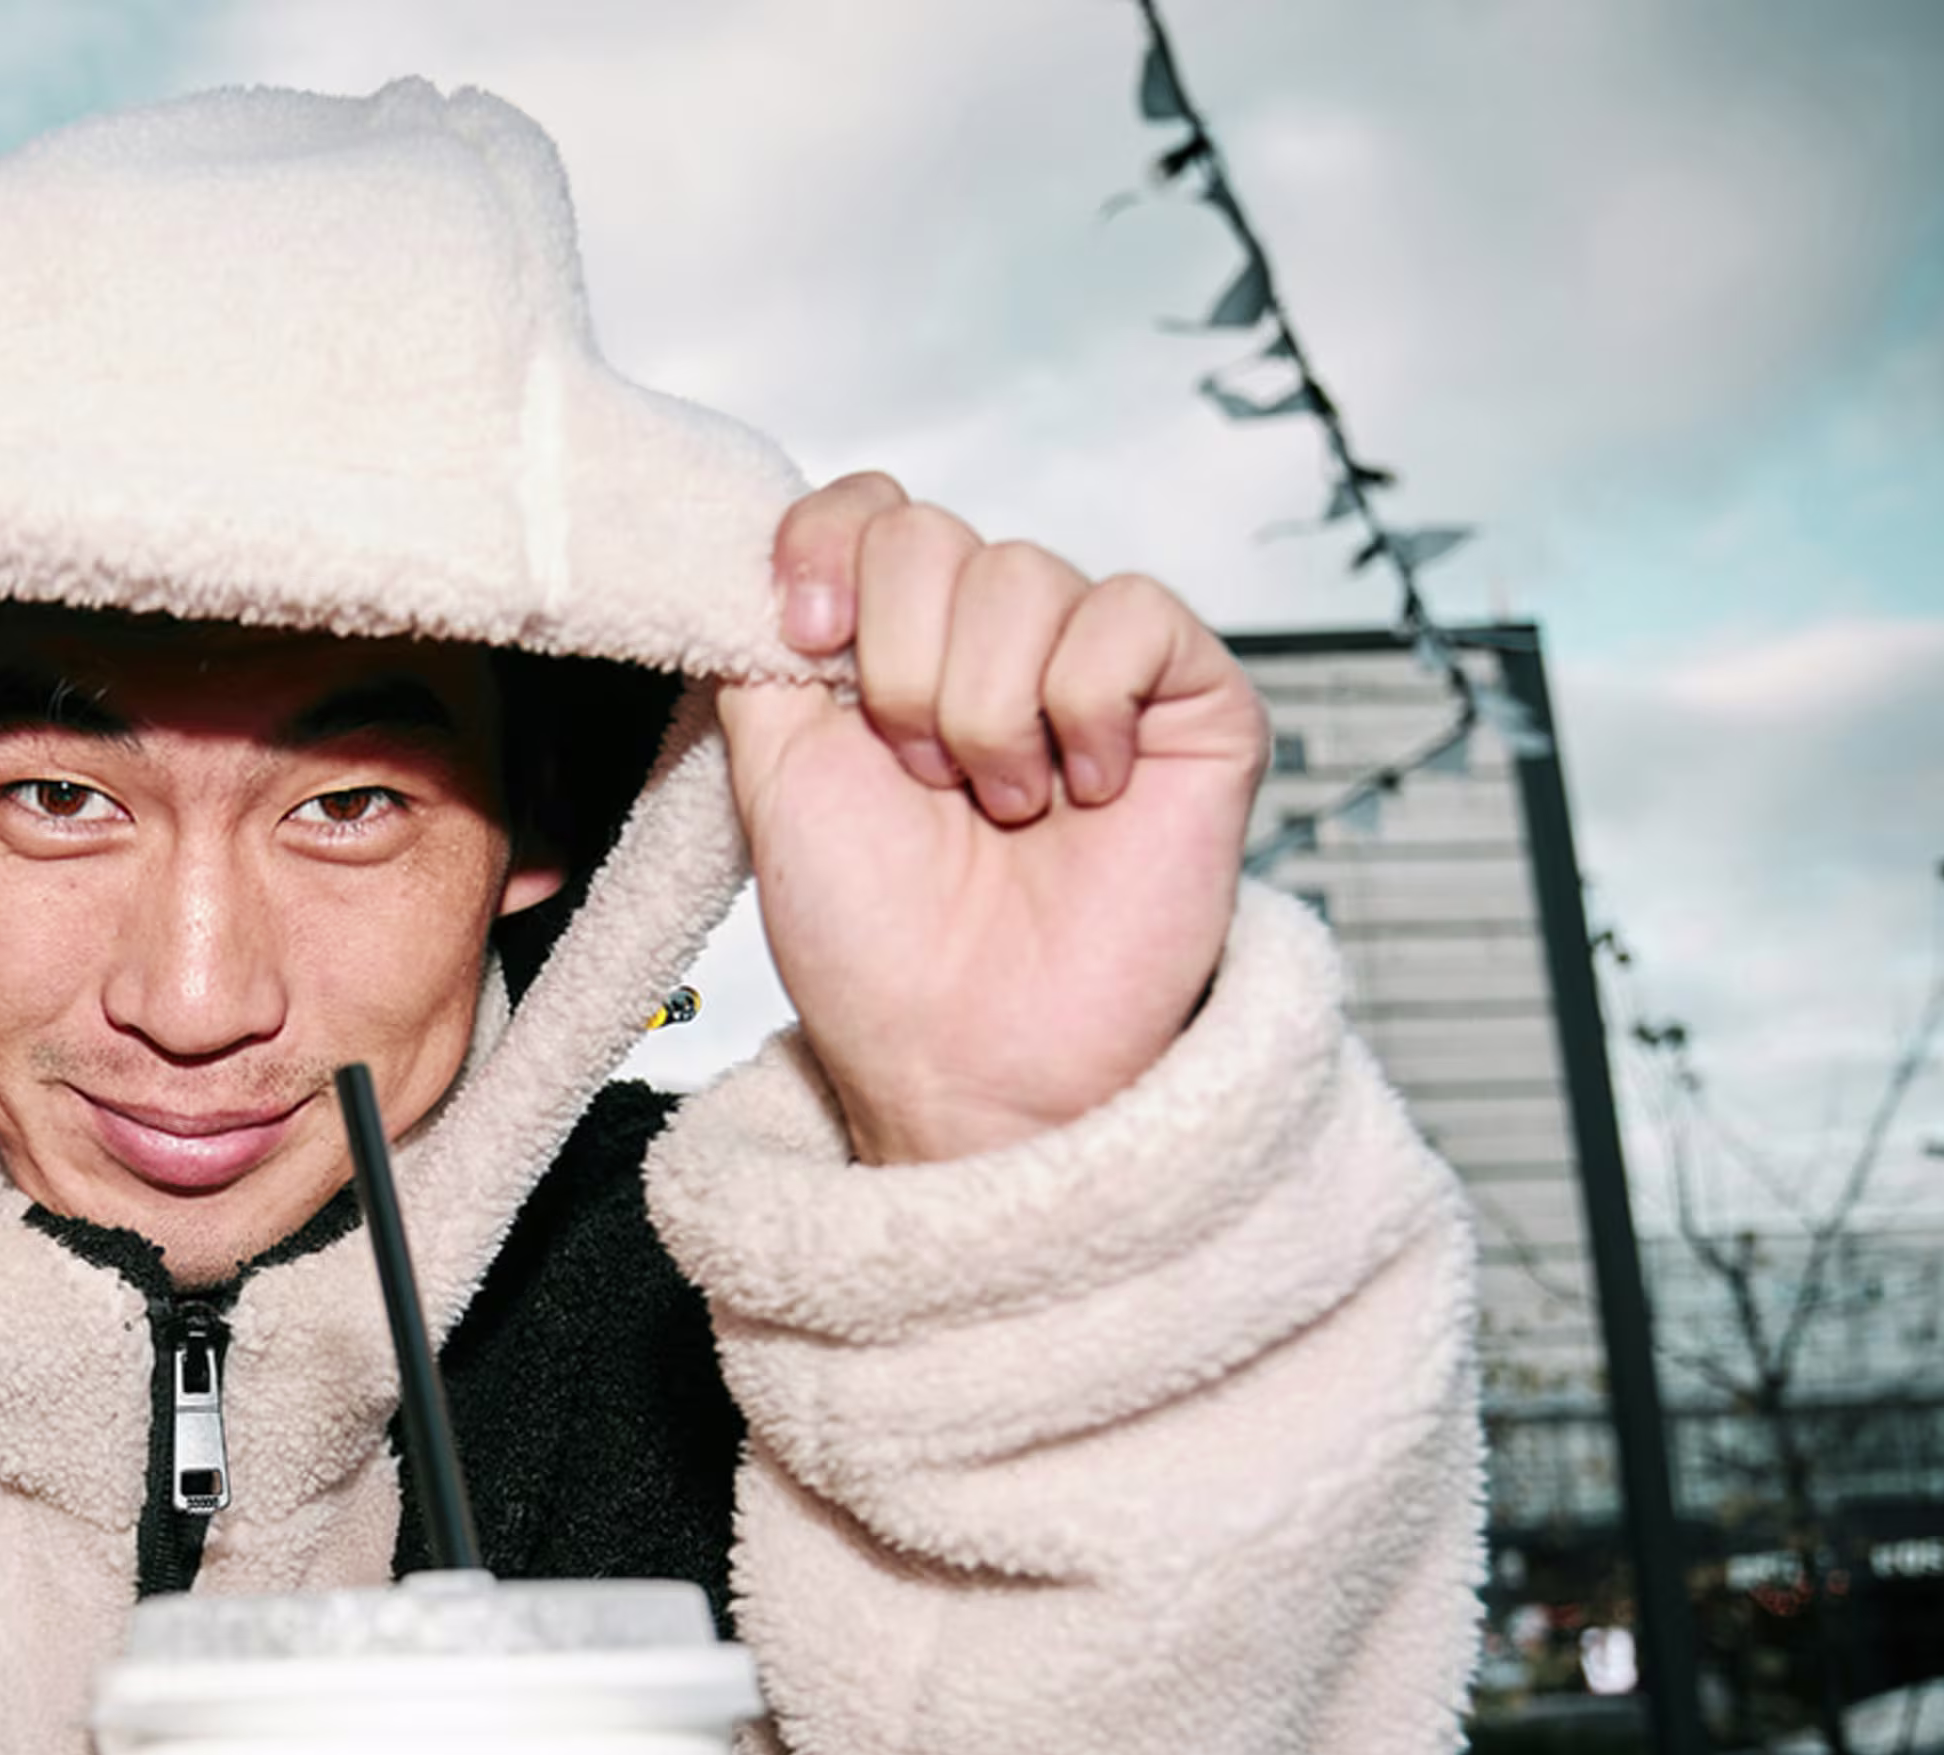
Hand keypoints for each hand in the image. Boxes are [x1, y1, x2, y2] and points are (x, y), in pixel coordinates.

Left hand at [718, 474, 1261, 1164]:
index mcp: (890, 648)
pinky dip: (1085, 711)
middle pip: (929, 531)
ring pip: (1023, 573)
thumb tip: (749, 549)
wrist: (966, 1059)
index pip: (866, 506)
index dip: (826, 546)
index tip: (806, 639)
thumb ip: (760, 650)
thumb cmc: (876, 946)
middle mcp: (993, 642)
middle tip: (919, 781)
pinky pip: (1131, 616)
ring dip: (982, 711)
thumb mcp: (772, 779)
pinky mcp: (1194, 699)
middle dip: (895, 668)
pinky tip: (1085, 793)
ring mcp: (1096, 666)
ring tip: (999, 807)